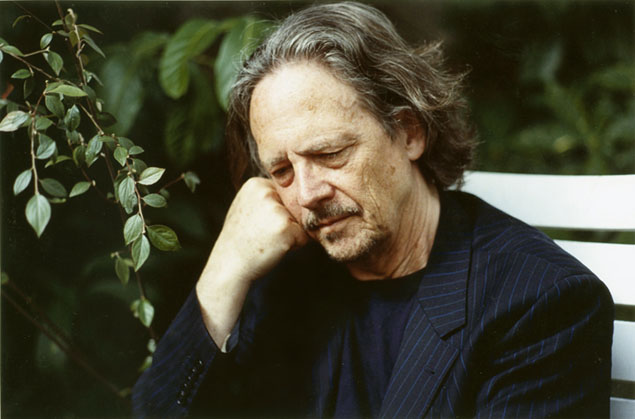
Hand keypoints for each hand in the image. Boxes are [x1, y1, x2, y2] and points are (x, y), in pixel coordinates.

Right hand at [196, 177, 308, 346]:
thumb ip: (267, 198)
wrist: (229, 265)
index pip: (283, 195)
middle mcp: (266, 192)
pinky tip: (274, 248)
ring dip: (290, 234)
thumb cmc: (240, 240)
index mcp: (255, 184)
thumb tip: (299, 196)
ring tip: (267, 241)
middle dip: (285, 222)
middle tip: (262, 234)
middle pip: (293, 207)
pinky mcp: (286, 228)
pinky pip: (303, 236)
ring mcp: (276, 210)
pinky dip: (294, 245)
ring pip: (299, 221)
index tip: (258, 224)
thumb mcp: (247, 208)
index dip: (276, 212)